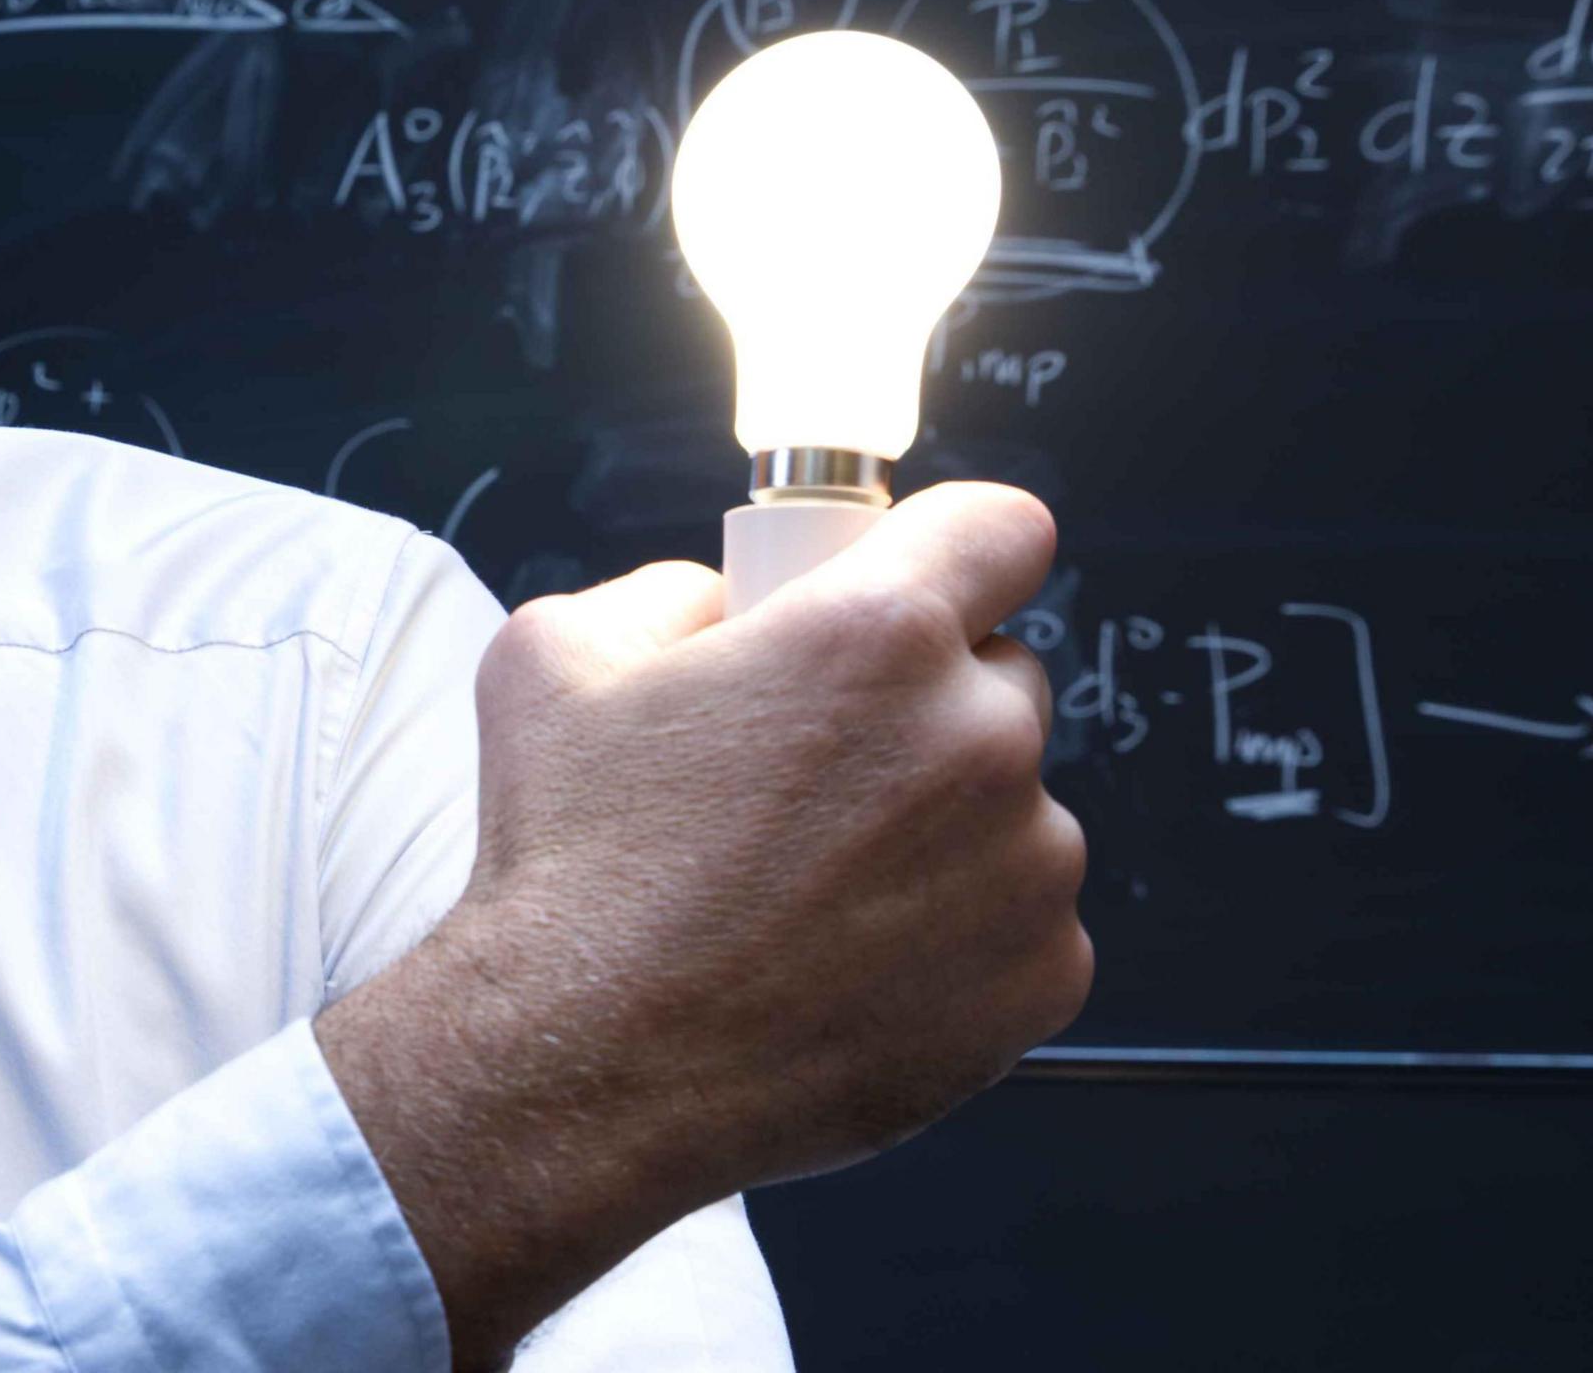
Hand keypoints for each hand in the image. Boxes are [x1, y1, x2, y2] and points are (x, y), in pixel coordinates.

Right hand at [317, 481, 1086, 1363]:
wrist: (585, 1065)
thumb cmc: (567, 866)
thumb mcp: (553, 656)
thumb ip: (670, 591)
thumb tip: (729, 603)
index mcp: (874, 634)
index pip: (1004, 527)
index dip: (956, 547)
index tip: (925, 579)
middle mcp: (976, 740)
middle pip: (1005, 674)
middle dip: (925, 702)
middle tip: (817, 765)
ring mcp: (1026, 868)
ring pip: (1014, 809)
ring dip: (941, 827)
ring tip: (812, 886)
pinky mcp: (1040, 979)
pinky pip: (1024, 923)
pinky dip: (958, 935)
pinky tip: (846, 956)